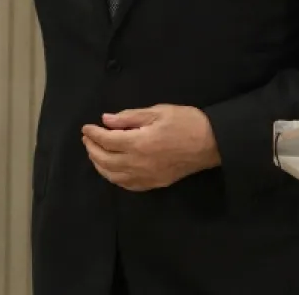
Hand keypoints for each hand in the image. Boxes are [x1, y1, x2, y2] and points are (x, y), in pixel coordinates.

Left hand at [80, 104, 219, 190]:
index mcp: (138, 143)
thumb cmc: (186, 122)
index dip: (93, 134)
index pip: (106, 141)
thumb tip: (106, 120)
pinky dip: (114, 178)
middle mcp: (138, 164)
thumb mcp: (157, 112)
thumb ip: (129, 118)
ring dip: (99, 165)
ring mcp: (146, 177)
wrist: (212, 143)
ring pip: (113, 176)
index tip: (86, 128)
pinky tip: (111, 170)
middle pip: (105, 160)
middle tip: (88, 139)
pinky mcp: (154, 184)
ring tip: (95, 152)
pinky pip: (127, 185)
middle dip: (92, 149)